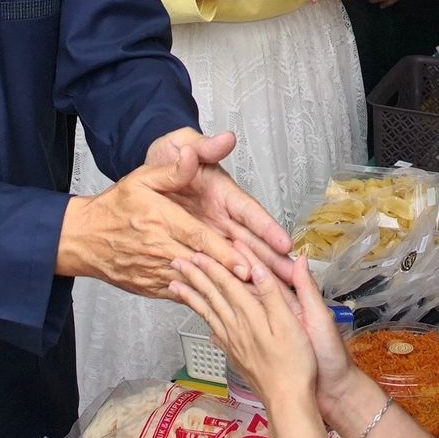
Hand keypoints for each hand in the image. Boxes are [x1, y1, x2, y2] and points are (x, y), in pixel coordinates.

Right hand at [58, 148, 266, 292]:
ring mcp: (156, 271)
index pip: (199, 238)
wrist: (84, 238)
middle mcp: (160, 248)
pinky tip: (225, 301)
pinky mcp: (153, 287)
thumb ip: (173, 170)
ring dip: (222, 290)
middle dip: (233, 275)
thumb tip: (193, 154)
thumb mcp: (142, 179)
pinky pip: (182, 294)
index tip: (246, 264)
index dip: (224, 253)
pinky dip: (203, 298)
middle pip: (203, 265)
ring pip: (195, 284)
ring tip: (251, 297)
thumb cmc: (116, 207)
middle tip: (260, 283)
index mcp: (161, 220)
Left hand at [146, 128, 294, 279]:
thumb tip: (224, 139)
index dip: (266, 227)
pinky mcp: (199, 246)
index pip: (248, 212)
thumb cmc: (169, 157)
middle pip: (251, 241)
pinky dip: (227, 282)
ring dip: (257, 275)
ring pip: (238, 258)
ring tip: (278, 294)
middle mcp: (222, 216)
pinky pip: (214, 266)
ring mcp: (212, 233)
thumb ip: (204, 147)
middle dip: (272, 260)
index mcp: (223, 193)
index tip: (284, 242)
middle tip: (292, 278)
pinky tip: (240, 299)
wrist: (146, 173)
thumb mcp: (182, 145)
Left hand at [169, 254, 319, 408]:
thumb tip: (258, 267)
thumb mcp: (289, 323)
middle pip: (212, 296)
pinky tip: (203, 321)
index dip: (212, 265)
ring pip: (207, 313)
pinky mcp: (235, 355)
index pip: (227, 283)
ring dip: (191, 297)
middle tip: (176, 261)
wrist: (287, 400)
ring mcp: (233, 342)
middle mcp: (236, 327)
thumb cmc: (295, 363)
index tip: (196, 251)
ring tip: (175, 286)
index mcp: (250, 315)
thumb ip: (272, 294)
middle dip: (194, 276)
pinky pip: (213, 330)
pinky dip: (204, 320)